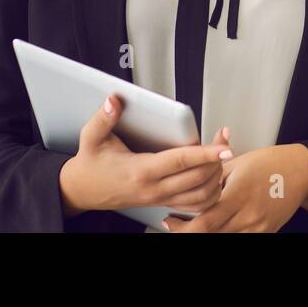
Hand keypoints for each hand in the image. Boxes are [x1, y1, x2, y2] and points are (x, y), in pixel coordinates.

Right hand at [58, 95, 233, 217]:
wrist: (82, 191)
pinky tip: (213, 174)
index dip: (205, 153)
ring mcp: (160, 199)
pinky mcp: (163, 202)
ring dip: (217, 175)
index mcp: (140, 172)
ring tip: (221, 153)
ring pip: (201, 195)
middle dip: (217, 159)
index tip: (224, 146)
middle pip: (198, 178)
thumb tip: (115, 101)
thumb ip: (104, 118)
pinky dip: (210, 192)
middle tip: (225, 138)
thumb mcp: (91, 138)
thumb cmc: (91, 165)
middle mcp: (153, 189)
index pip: (181, 162)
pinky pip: (195, 205)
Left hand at [163, 143, 307, 232]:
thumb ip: (212, 171)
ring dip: (206, 232)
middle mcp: (249, 215)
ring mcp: (258, 227)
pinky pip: (238, 238)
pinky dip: (224, 232)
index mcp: (239, 194)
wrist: (302, 172)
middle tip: (175, 224)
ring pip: (223, 238)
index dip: (182, 227)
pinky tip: (218, 224)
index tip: (169, 219)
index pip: (204, 222)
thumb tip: (190, 168)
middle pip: (210, 234)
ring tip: (194, 222)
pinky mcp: (265, 232)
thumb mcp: (239, 162)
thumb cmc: (271, 162)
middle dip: (188, 231)